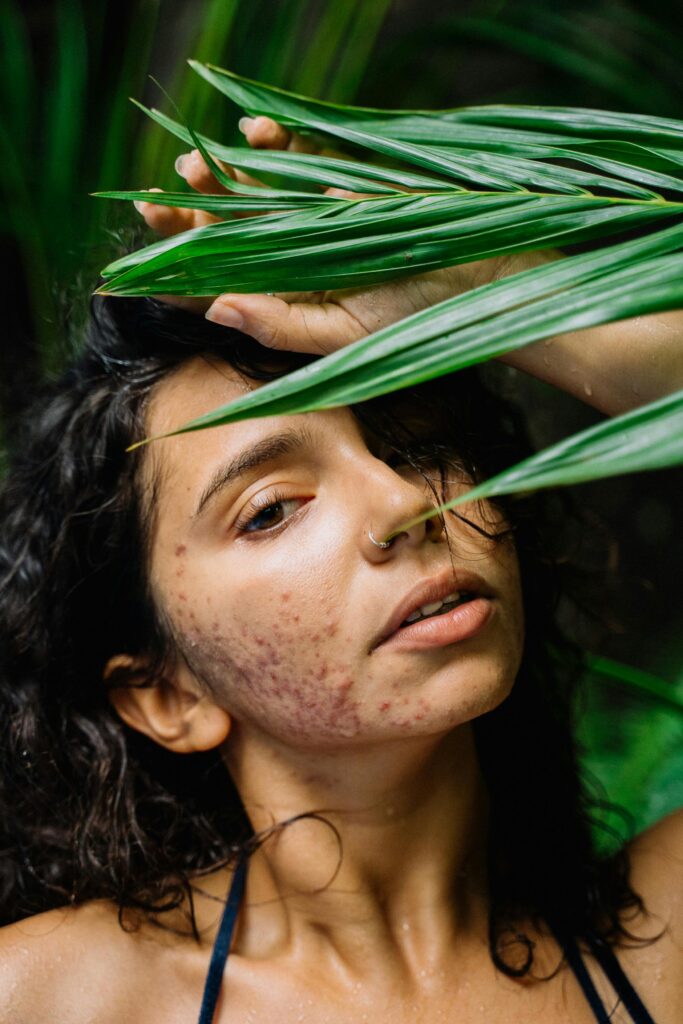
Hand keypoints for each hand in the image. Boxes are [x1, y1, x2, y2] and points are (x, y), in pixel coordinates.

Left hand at [135, 116, 520, 354]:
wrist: (480, 277)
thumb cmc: (416, 315)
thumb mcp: (345, 332)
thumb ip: (282, 325)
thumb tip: (215, 307)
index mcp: (284, 297)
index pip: (219, 285)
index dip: (176, 271)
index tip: (138, 261)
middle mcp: (291, 257)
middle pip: (224, 233)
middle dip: (187, 214)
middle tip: (161, 201)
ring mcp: (313, 216)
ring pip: (252, 191)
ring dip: (221, 175)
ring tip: (194, 167)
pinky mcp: (339, 180)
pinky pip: (296, 156)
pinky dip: (273, 143)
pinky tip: (255, 135)